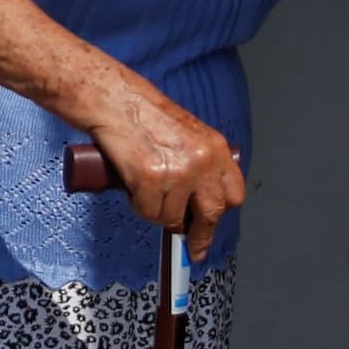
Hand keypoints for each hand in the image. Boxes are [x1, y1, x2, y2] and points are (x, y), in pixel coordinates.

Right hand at [82, 77, 247, 262]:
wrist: (115, 101)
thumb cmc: (142, 113)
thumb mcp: (187, 133)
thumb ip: (198, 161)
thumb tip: (197, 195)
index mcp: (215, 148)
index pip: (233, 194)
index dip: (222, 213)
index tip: (212, 224)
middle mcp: (202, 161)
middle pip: (212, 213)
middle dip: (201, 235)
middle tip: (194, 247)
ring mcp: (178, 172)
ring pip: (173, 217)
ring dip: (158, 212)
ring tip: (146, 190)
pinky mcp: (151, 179)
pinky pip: (149, 212)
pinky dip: (139, 206)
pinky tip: (134, 188)